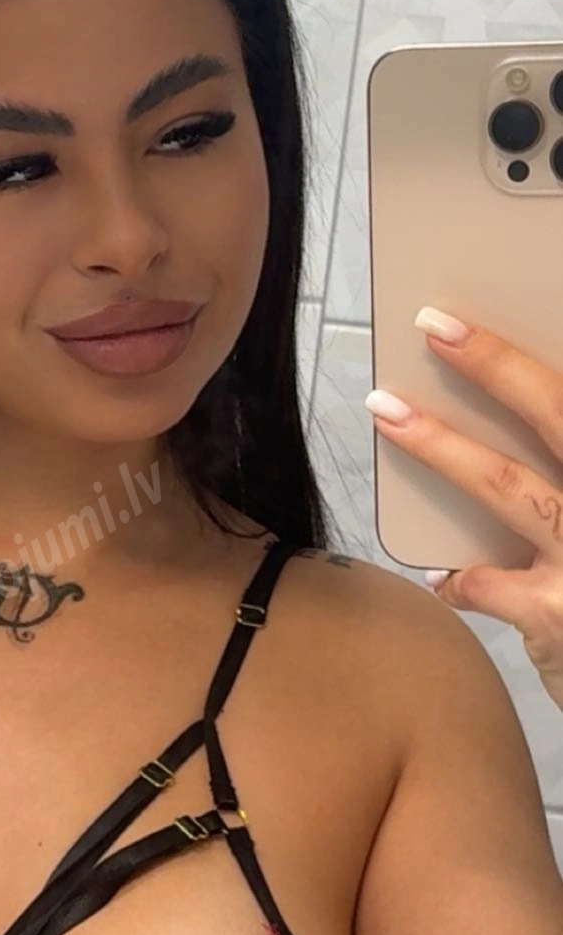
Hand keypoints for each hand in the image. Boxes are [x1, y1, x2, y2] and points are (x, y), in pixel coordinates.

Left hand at [365, 307, 562, 712]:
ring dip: (444, 447)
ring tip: (389, 412)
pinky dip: (460, 579)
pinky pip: (485, 583)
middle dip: (497, 366)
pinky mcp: (558, 616)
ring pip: (511, 486)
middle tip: (436, 326)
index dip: (526, 360)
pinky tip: (446, 579)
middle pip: (561, 416)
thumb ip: (561, 472)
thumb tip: (522, 425)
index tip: (485, 318)